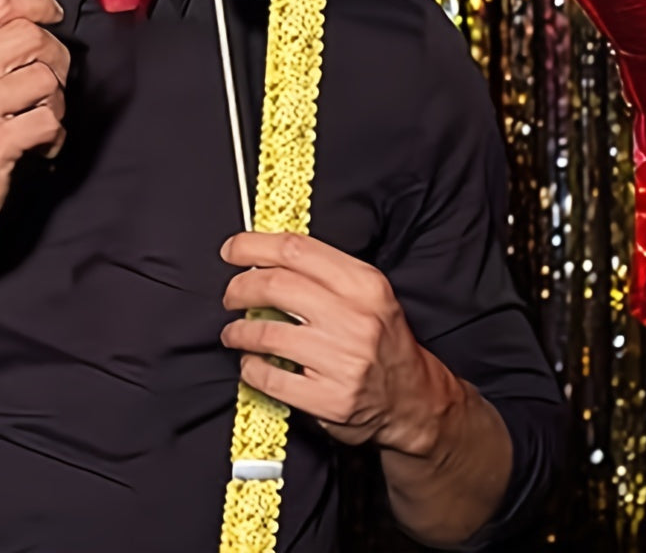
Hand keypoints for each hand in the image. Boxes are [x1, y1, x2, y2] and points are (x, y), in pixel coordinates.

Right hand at [0, 0, 69, 267]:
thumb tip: (22, 26)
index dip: (34, 2)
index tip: (50, 12)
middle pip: (27, 34)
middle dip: (54, 55)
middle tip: (50, 80)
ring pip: (44, 77)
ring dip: (55, 101)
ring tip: (37, 120)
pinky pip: (49, 120)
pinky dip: (55, 135)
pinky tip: (38, 146)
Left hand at [220, 232, 462, 457]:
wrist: (414, 401)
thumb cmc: (381, 339)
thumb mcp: (368, 294)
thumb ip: (322, 271)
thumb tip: (261, 254)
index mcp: (364, 284)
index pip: (296, 250)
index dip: (253, 246)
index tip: (231, 250)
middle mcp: (356, 319)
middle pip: (274, 286)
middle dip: (239, 288)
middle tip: (230, 296)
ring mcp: (343, 361)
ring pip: (266, 333)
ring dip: (238, 331)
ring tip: (235, 333)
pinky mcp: (330, 400)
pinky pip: (269, 377)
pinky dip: (250, 368)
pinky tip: (252, 363)